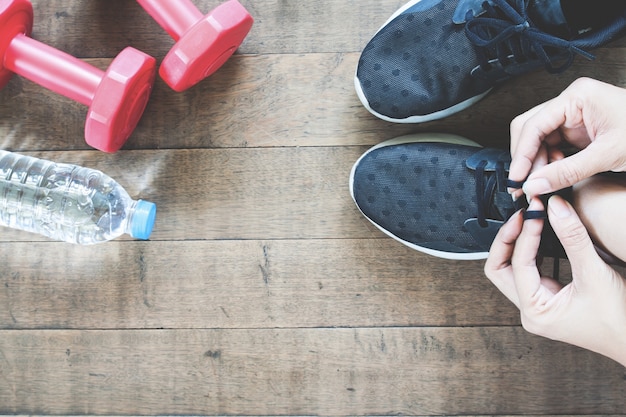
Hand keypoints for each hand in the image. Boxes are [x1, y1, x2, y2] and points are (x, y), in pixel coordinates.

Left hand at [484, 196, 625, 366]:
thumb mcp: (595, 274)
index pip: (518, 264)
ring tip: (529, 220)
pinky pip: (529, 271)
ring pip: (511, 270)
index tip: (535, 211)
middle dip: (507, 240)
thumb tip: (556, 208)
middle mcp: (531, 311)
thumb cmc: (620, 321)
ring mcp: (538, 306)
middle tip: (522, 215)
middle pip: (500, 268)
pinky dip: (531, 251)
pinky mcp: (549, 299)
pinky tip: (540, 235)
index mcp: (535, 312)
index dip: (525, 234)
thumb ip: (574, 239)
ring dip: (516, 244)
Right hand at [508, 77, 625, 199]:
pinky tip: (552, 177)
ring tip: (539, 185)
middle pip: (530, 129)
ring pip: (538, 139)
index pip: (534, 125)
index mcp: (577, 97)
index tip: (517, 178)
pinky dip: (548, 163)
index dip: (522, 154)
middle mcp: (571, 103)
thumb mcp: (608, 155)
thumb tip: (536, 185)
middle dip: (526, 158)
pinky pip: (552, 145)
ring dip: (536, 163)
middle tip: (524, 185)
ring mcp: (573, 115)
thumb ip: (567, 172)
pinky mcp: (578, 129)